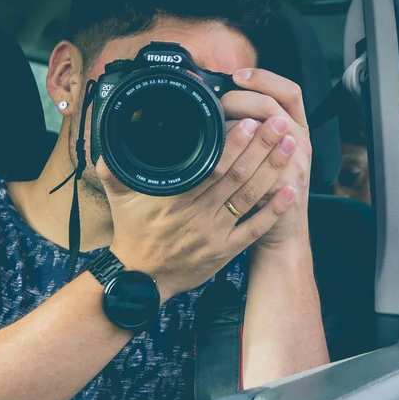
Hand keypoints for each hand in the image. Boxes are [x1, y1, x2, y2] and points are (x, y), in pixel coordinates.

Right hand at [98, 114, 299, 298]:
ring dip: (272, 170)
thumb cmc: (132, 233)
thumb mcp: (118, 198)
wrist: (140, 278)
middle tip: (279, 122)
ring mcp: (215, 234)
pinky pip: (254, 229)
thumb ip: (114, 168)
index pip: (209, 166)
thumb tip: (107, 141)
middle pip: (237, 176)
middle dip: (261, 147)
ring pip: (249, 197)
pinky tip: (291, 192)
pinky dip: (273, 210)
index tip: (248, 121)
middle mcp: (198, 214)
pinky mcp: (225, 251)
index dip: (232, 144)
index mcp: (175, 198)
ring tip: (289, 145)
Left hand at [221, 68, 311, 247]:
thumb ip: (250, 126)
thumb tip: (217, 106)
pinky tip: (224, 155)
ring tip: (221, 125)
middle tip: (222, 103)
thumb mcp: (264, 150)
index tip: (237, 75)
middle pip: (276, 106)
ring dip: (243, 126)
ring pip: (272, 132)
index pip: (289, 91)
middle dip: (244, 99)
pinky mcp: (287, 186)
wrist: (283, 228)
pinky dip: (243, 157)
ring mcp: (297, 163)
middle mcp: (301, 141)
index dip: (264, 78)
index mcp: (296, 127)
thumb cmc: (267, 186)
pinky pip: (265, 166)